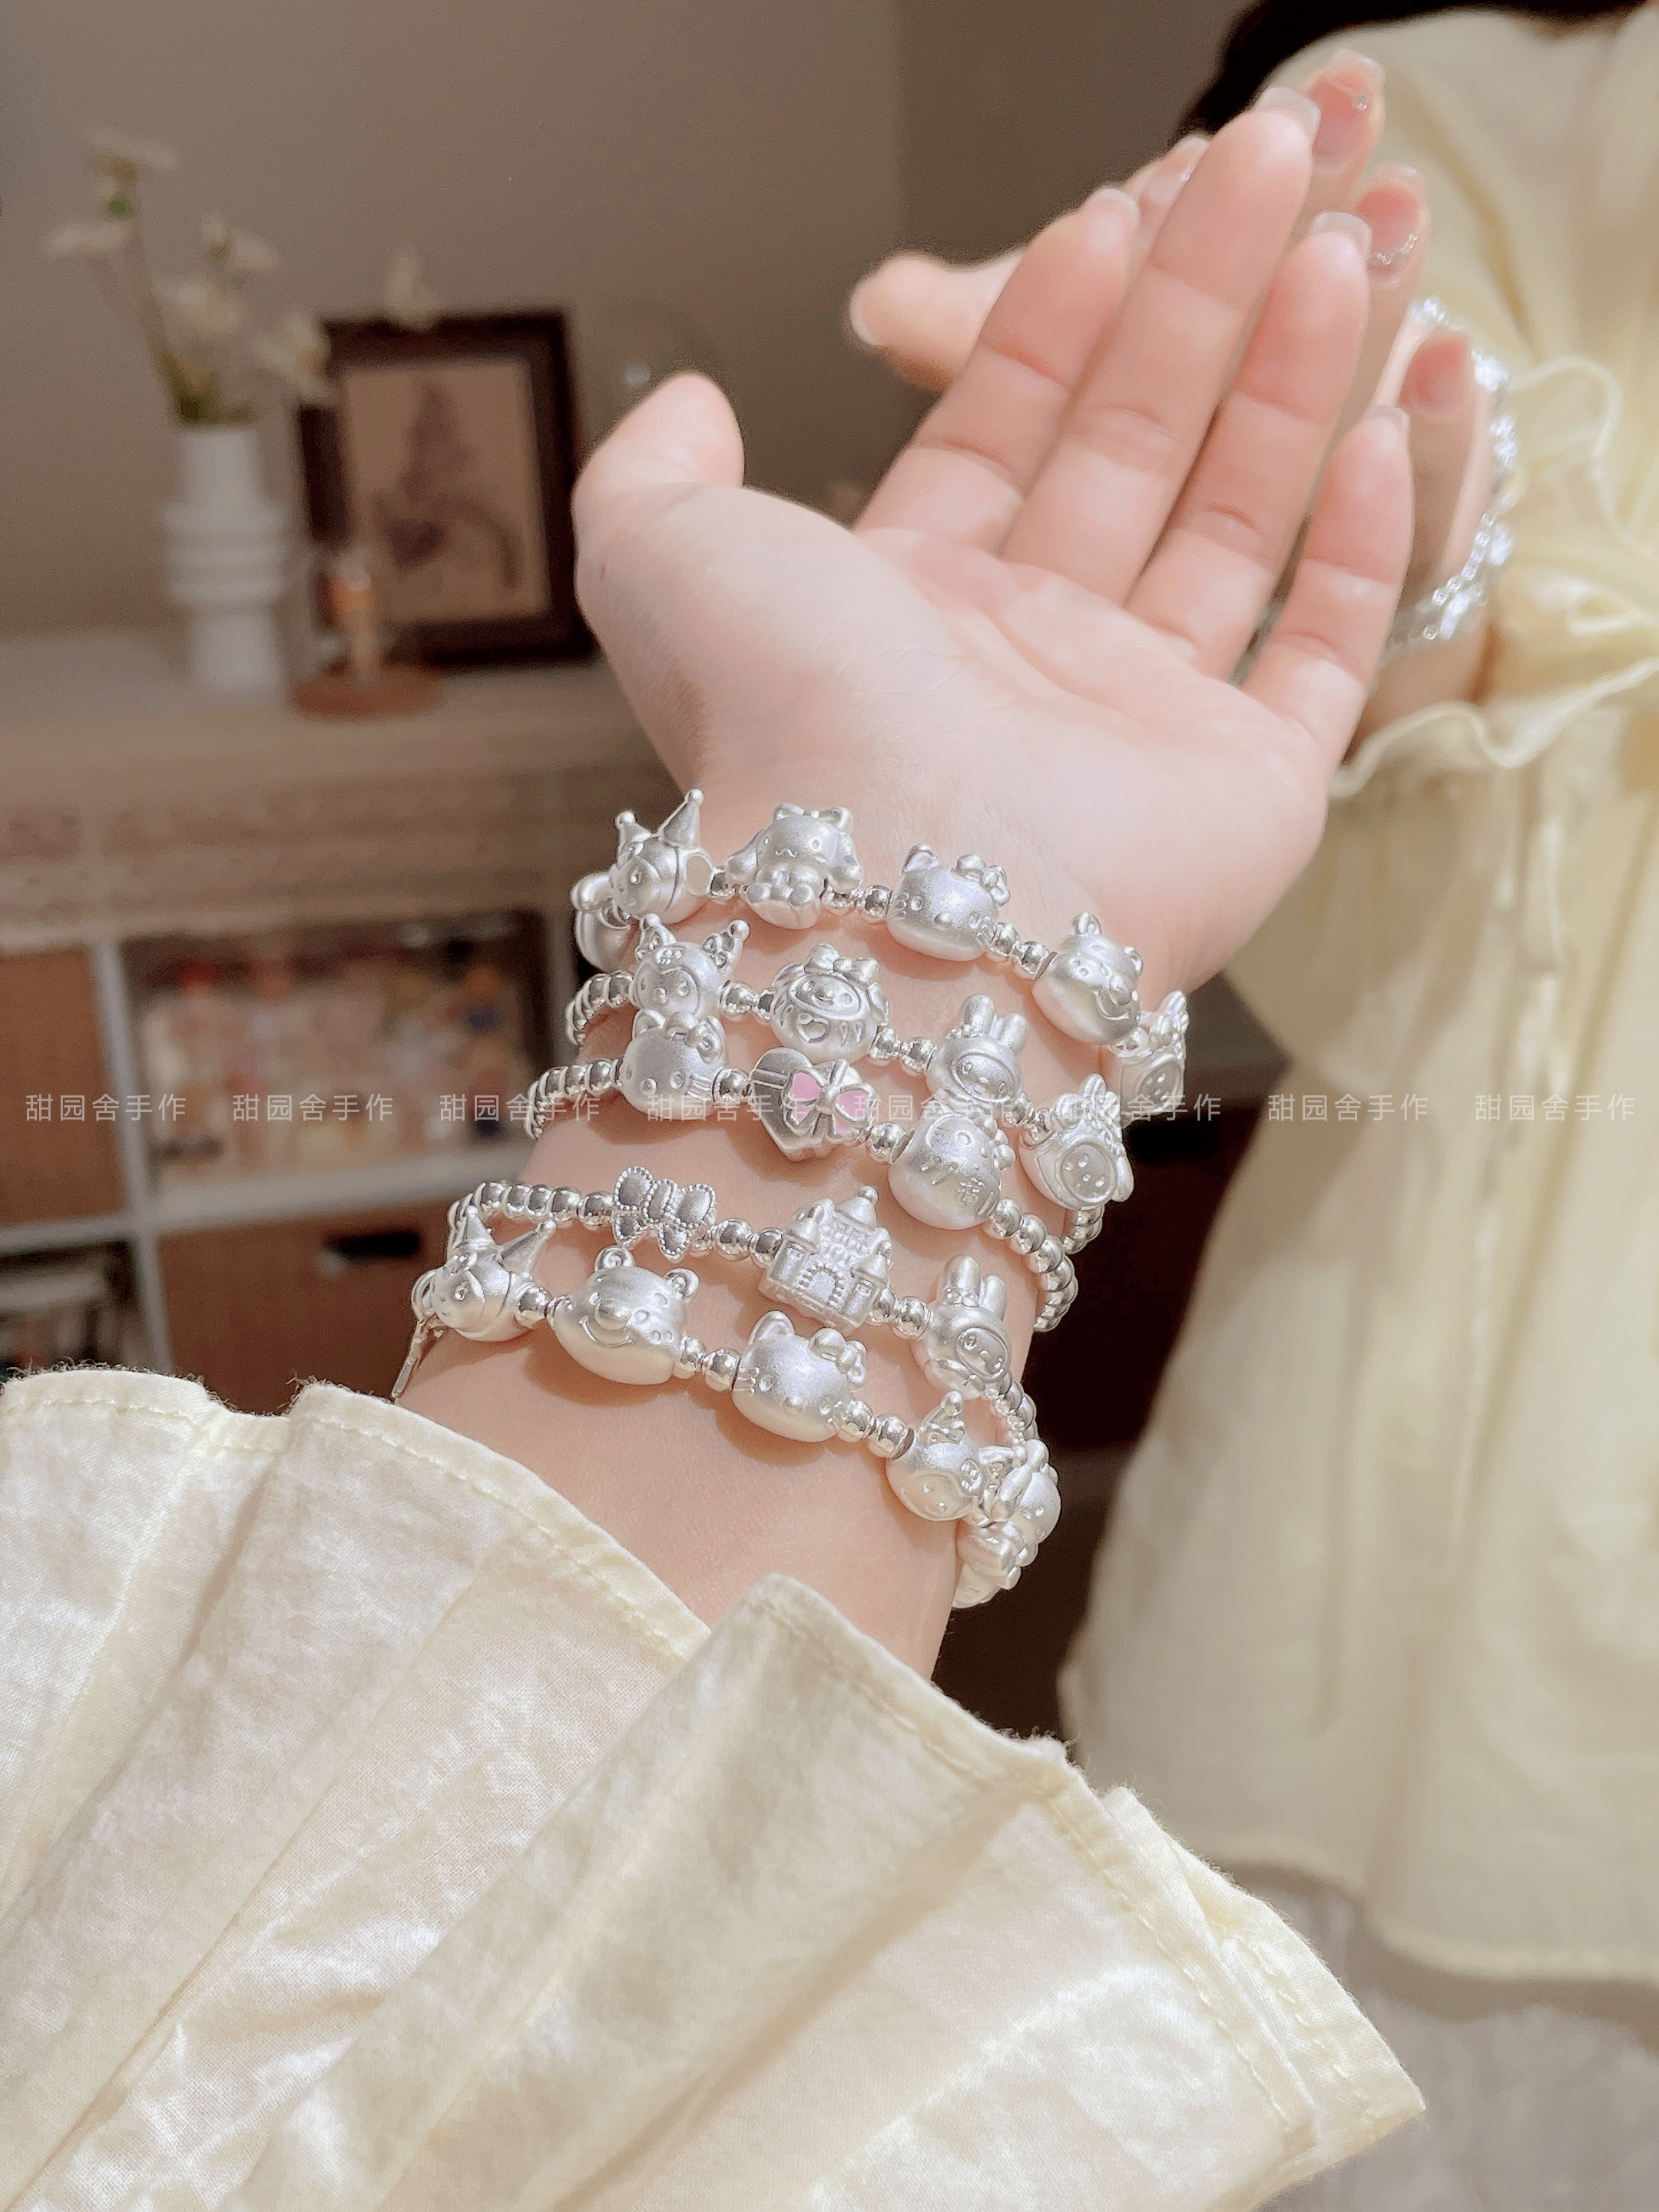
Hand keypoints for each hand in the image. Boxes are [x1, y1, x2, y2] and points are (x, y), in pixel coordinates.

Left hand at [576, 105, 1411, 1001]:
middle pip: (1137, 450)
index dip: (1058, 316)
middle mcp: (1027, 668)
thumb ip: (652, 470)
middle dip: (1201, 305)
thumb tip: (692, 401)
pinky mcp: (1248, 792)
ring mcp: (1144, 731)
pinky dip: (1363, 543)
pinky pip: (1324, 648)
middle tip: (1272, 167)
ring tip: (1352, 250)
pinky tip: (1389, 425)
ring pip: (1238, 526)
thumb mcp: (657, 557)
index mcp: (905, 613)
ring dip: (1295, 387)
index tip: (1116, 205)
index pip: (1005, 430)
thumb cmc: (781, 723)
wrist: (897, 891)